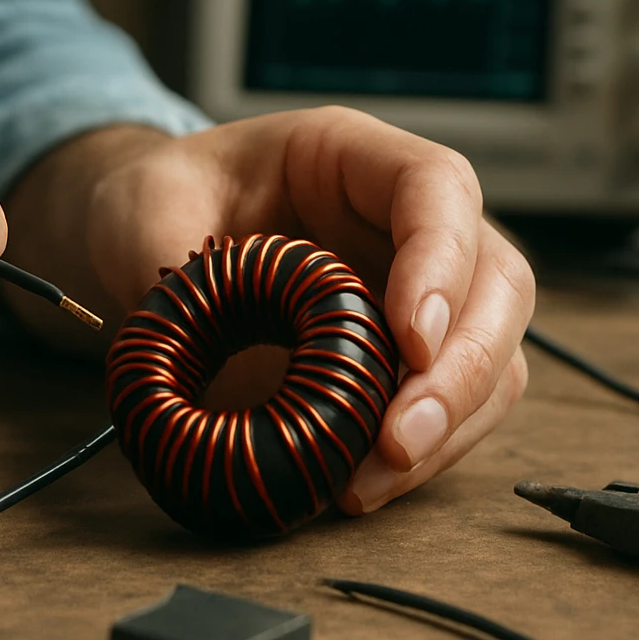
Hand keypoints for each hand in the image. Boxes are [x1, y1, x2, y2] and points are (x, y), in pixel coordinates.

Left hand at [5, 109, 533, 513]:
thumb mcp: (143, 213)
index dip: (441, 262)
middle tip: (398, 440)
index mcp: (349, 155)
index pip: (436, 187)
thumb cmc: (154, 203)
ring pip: (495, 354)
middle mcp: (404, 219)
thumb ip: (182, 275)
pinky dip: (426, 452)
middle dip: (460, 370)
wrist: (149, 237)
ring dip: (449, 427)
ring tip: (367, 482)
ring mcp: (421, 288)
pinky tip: (361, 484)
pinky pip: (457, 405)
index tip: (409, 340)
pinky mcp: (410, 354)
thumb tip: (237, 375)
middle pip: (495, 281)